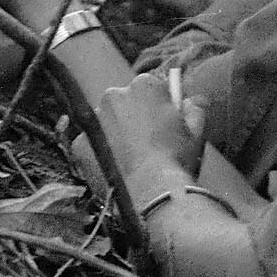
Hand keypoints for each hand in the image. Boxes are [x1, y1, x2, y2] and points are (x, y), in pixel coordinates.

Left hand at [97, 71, 205, 193]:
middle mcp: (115, 95)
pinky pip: (92, 144)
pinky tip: (117, 168)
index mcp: (144, 85)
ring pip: (106, 123)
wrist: (152, 191)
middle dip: (134, 117)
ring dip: (116, 134)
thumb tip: (193, 101)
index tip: (163, 122)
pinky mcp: (81, 142)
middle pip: (125, 102)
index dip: (158, 106)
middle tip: (147, 142)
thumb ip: (195, 109)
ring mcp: (95, 119)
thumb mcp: (195, 132)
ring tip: (132, 158)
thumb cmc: (176, 158)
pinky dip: (102, 153)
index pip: (151, 88)